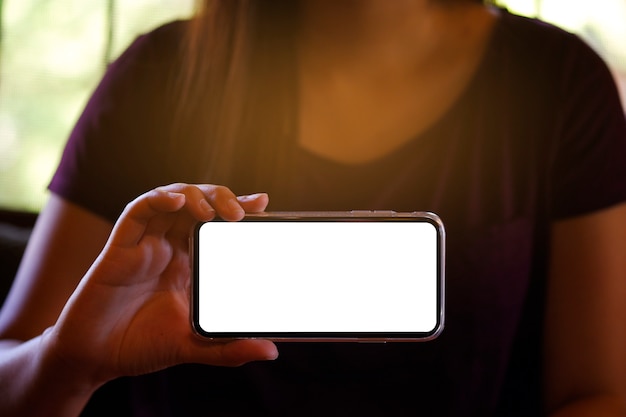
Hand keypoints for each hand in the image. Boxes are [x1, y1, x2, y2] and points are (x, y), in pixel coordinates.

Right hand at [42, 184, 276, 387]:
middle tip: (241, 212)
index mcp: (190, 263)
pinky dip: (157, 199)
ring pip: (171, 199)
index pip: (218, 226)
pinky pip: (137, 212)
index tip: (263, 204)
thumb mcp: (192, 346)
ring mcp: (145, 244)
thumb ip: (228, 349)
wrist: (95, 358)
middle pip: (198, 205)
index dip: (239, 209)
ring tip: (215, 211)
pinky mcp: (120, 247)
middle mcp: (170, 247)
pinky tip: (176, 200)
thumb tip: (270, 352)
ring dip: (195, 195)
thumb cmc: (141, 346)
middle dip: (221, 198)